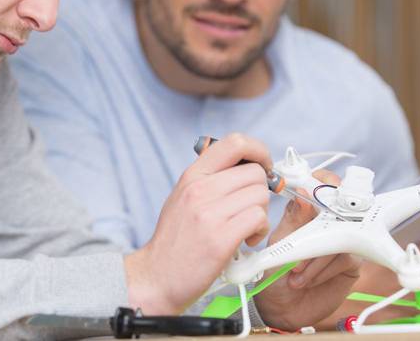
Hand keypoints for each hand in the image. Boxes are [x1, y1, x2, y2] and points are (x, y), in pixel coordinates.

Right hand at [124, 133, 271, 313]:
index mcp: (192, 175)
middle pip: (255, 173)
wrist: (156, 276)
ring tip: (245, 228)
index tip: (263, 166)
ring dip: (261, 214)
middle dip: (261, 192)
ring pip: (260, 196)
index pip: (235, 142)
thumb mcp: (183, 196)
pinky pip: (258, 218)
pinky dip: (260, 230)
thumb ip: (210, 178)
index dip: (259, 151)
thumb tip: (247, 164)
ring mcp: (209, 213)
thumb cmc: (175, 240)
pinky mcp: (220, 238)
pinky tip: (246, 239)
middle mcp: (200, 189)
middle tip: (249, 208)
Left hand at [255, 171, 360, 330]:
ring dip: (314, 257)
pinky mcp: (352, 261)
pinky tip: (307, 279)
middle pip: (339, 208)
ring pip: (340, 236)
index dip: (324, 183)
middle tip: (302, 240)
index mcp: (309, 209)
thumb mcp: (279, 241)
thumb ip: (293, 218)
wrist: (281, 307)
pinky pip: (345, 257)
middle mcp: (329, 222)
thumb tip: (304, 195)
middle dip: (318, 228)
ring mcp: (344, 240)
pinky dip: (322, 270)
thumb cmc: (276, 269)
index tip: (315, 189)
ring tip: (295, 272)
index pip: (324, 184)